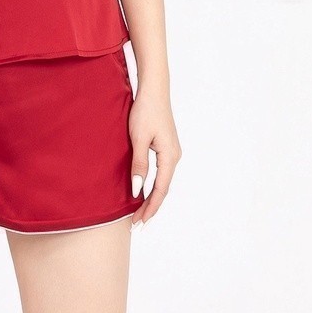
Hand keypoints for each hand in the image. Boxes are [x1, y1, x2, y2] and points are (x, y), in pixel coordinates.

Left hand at [128, 83, 181, 227]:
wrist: (154, 90)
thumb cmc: (145, 111)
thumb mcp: (138, 138)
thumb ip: (139, 164)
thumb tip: (138, 190)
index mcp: (170, 157)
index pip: (160, 190)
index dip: (150, 208)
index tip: (139, 222)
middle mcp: (175, 156)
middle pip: (164, 188)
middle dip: (151, 206)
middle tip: (136, 223)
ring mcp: (172, 151)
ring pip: (163, 180)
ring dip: (152, 196)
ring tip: (139, 211)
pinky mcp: (167, 146)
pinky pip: (161, 171)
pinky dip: (154, 184)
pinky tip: (145, 188)